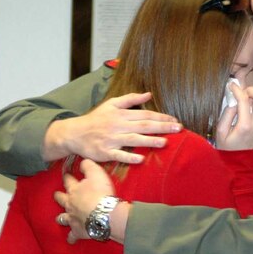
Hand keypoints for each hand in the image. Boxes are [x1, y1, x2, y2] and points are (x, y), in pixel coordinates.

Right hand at [44, 92, 182, 163]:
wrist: (74, 133)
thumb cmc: (96, 119)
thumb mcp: (111, 104)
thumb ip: (130, 99)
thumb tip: (148, 94)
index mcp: (121, 114)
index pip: (145, 114)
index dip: (161, 117)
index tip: (175, 120)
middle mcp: (118, 126)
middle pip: (143, 125)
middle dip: (161, 127)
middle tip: (178, 129)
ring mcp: (111, 139)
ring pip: (133, 140)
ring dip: (149, 141)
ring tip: (165, 142)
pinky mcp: (105, 152)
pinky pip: (118, 155)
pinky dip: (129, 157)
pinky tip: (141, 159)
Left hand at [54, 159, 115, 243]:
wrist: (105, 215)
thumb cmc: (101, 193)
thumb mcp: (96, 173)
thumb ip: (88, 165)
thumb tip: (82, 162)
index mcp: (74, 190)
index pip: (68, 181)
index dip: (67, 177)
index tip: (66, 174)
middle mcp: (70, 204)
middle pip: (61, 199)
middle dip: (59, 196)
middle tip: (57, 194)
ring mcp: (72, 219)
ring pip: (63, 218)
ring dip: (62, 217)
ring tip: (60, 218)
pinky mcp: (78, 231)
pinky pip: (72, 236)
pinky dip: (71, 238)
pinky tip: (71, 240)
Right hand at [215, 84, 252, 149]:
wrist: (239, 164)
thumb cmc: (227, 148)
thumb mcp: (220, 132)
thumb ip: (227, 114)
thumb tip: (233, 100)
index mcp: (245, 126)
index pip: (244, 99)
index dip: (237, 89)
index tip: (232, 86)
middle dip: (252, 90)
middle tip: (243, 93)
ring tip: (250, 100)